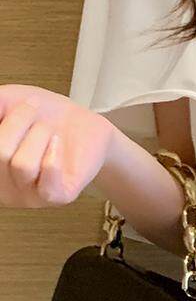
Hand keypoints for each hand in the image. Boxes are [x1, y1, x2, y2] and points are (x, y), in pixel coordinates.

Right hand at [0, 84, 114, 207]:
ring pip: (22, 165)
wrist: (82, 122)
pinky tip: (57, 144)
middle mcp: (3, 187)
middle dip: (19, 122)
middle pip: (0, 154)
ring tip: (49, 130)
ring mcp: (28, 196)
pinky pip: (47, 183)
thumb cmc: (41, 115)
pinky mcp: (56, 198)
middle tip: (33, 108)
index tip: (8, 108)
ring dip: (39, 136)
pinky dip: (53, 156)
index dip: (4, 125)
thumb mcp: (6, 102)